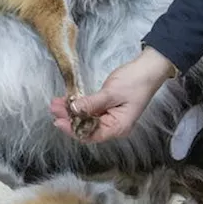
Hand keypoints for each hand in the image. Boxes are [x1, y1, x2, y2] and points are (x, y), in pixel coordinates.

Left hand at [49, 47, 176, 142]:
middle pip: (87, 128)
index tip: (58, 121)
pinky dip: (79, 106)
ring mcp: (111, 117)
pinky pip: (91, 111)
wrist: (149, 68)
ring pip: (87, 119)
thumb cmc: (135, 82)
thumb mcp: (111, 93)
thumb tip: (73, 111)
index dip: (73, 130)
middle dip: (69, 119)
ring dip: (72, 112)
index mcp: (118, 127)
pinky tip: (68, 101)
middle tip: (53, 108)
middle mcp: (114, 126)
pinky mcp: (108, 108)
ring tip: (56, 103)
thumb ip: (91, 103)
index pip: (91, 135)